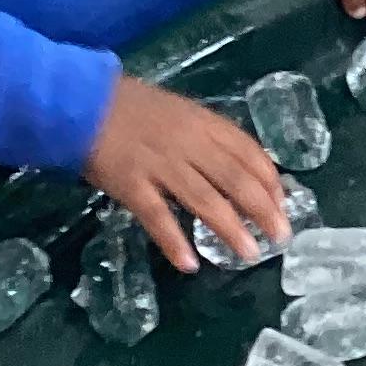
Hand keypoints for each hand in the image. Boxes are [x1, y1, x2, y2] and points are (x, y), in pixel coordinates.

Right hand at [84, 74, 286, 272]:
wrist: (82, 101)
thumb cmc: (134, 108)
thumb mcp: (180, 112)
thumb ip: (208, 137)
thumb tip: (241, 169)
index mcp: (203, 123)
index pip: (248, 151)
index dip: (270, 179)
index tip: (284, 204)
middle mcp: (188, 144)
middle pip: (235, 179)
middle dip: (262, 209)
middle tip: (281, 236)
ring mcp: (159, 165)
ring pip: (204, 200)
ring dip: (229, 228)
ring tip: (249, 253)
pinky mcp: (131, 184)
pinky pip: (157, 217)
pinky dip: (174, 242)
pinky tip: (189, 264)